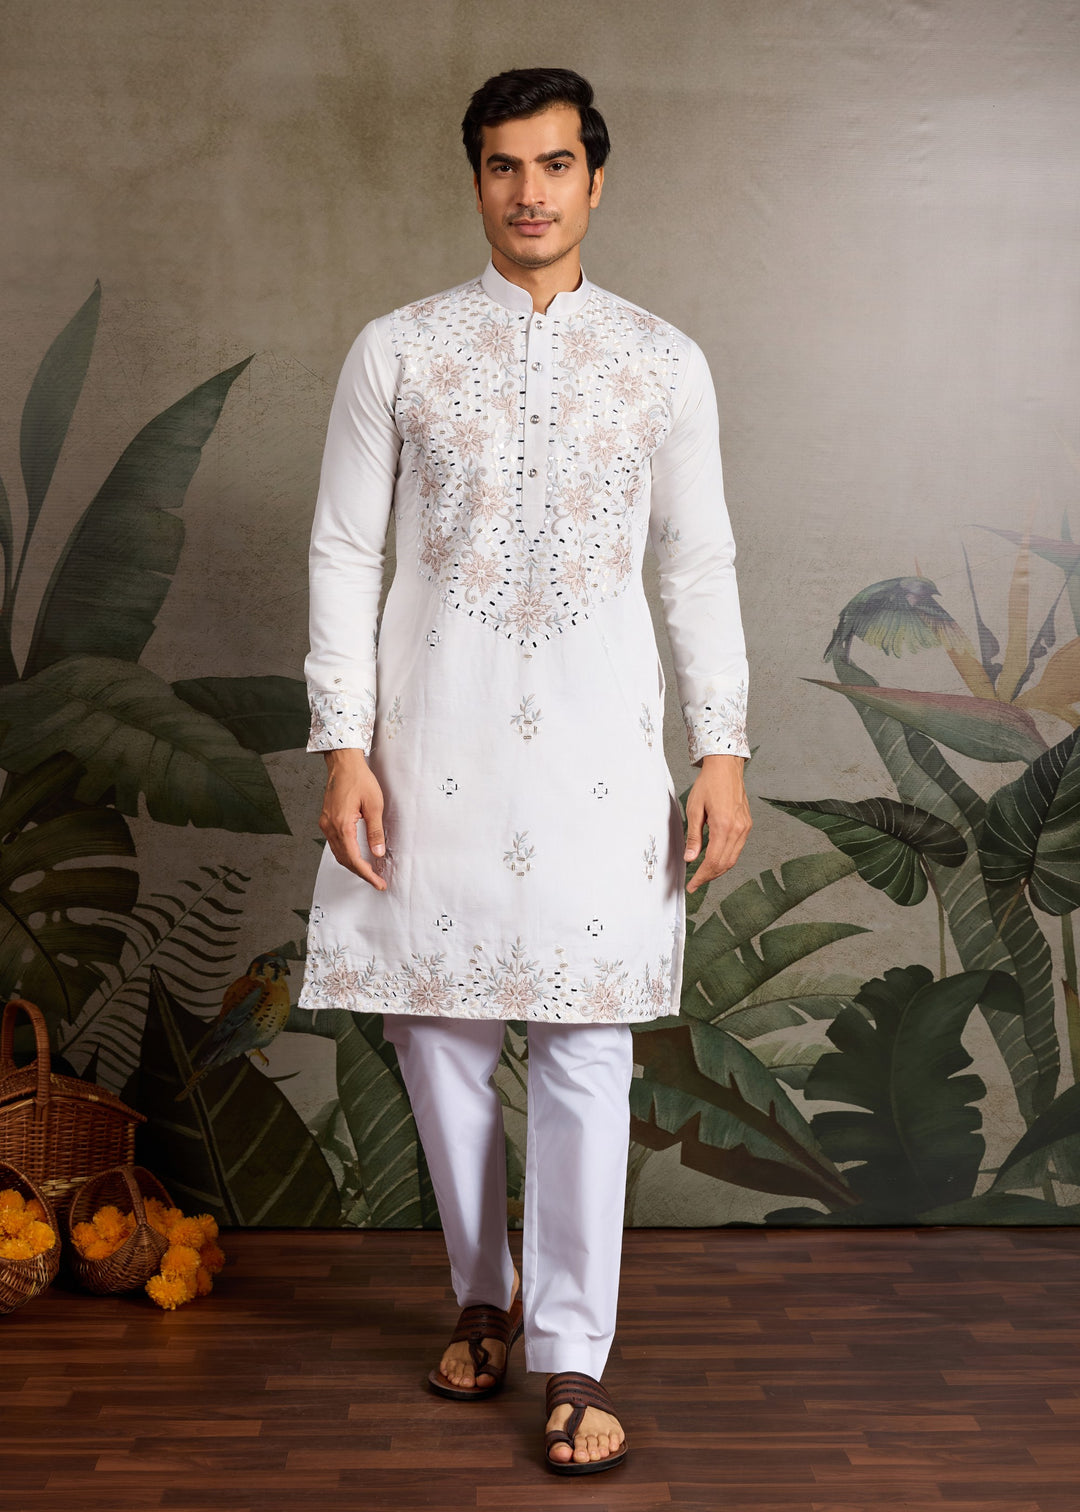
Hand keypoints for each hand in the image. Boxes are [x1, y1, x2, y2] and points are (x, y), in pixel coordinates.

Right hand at [319, 749, 388, 891]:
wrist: (344, 764)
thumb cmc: (359, 779)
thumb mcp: (374, 805)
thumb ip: (375, 831)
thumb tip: (377, 853)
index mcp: (342, 824)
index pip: (354, 858)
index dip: (366, 873)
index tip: (378, 882)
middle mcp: (330, 827)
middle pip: (344, 859)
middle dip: (361, 872)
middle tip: (376, 881)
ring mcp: (326, 824)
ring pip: (338, 853)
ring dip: (353, 865)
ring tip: (369, 872)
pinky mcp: (327, 820)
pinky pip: (335, 844)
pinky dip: (346, 854)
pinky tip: (357, 856)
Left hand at [684, 754, 750, 894]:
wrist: (726, 767)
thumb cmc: (709, 784)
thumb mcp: (694, 809)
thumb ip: (693, 836)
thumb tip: (690, 858)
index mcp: (723, 826)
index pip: (713, 861)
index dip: (701, 876)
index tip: (691, 885)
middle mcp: (738, 829)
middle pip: (724, 864)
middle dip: (709, 876)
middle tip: (695, 883)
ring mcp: (745, 828)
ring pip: (733, 859)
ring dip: (718, 870)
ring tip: (703, 874)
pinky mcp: (747, 825)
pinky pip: (737, 848)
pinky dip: (726, 858)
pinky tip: (714, 859)